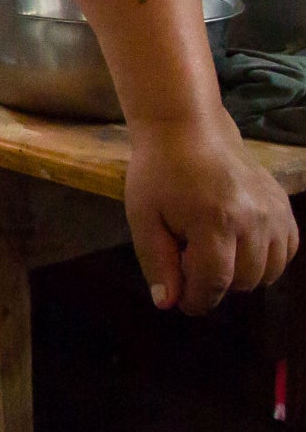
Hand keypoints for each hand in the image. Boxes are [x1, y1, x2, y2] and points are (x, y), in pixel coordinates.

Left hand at [124, 116, 298, 313]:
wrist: (186, 128)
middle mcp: (253, 220)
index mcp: (214, 221)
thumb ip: (157, 262)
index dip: (199, 300)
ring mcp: (275, 212)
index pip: (216, 282)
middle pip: (245, 281)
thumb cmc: (158, 171)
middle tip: (191, 261)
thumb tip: (169, 303)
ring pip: (270, 272)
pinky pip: (287, 250)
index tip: (185, 302)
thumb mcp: (143, 217)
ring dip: (243, 273)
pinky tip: (241, 244)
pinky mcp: (285, 205)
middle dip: (216, 283)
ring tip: (214, 250)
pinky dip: (267, 258)